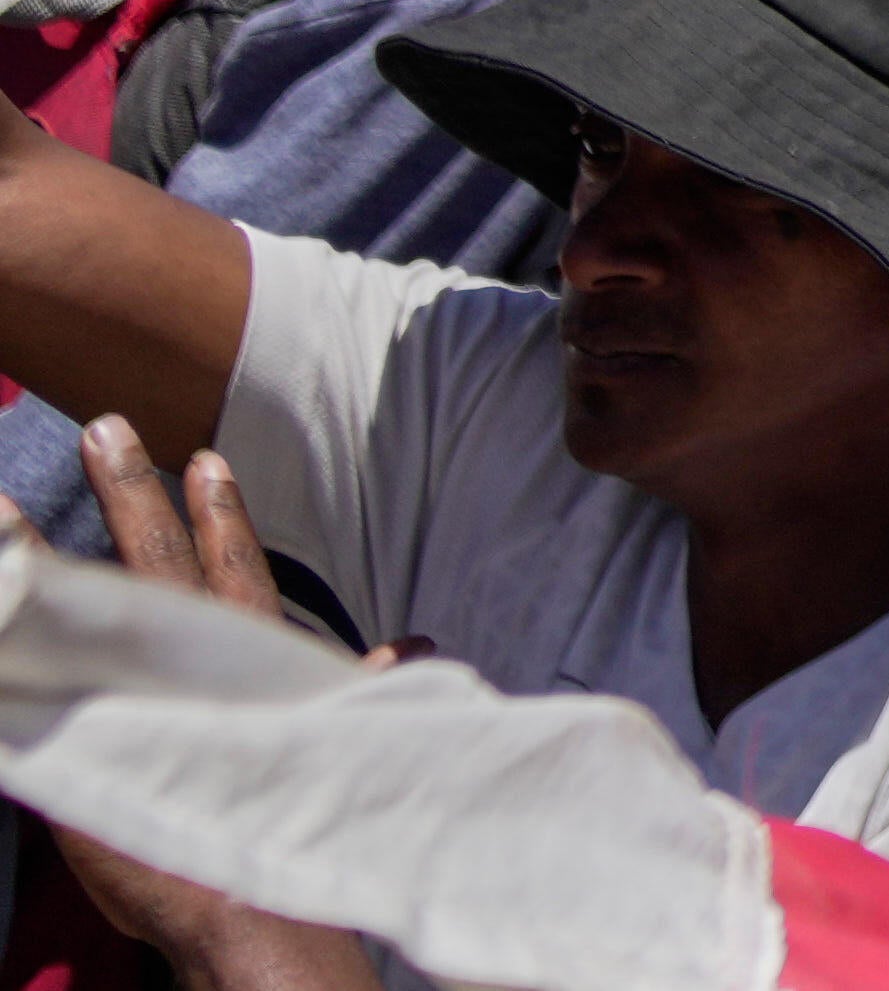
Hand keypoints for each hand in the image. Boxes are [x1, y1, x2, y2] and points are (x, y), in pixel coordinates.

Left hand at [52, 425, 376, 990]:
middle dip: (132, 494)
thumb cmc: (287, 831)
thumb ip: (344, 692)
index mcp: (248, 666)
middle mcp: (189, 668)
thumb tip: (405, 645)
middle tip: (104, 424)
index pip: (230, 572)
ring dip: (41, 551)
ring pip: (86, 604)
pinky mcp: (80, 742)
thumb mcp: (326, 745)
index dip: (219, 514)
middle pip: (158, 563)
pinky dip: (9, 631)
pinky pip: (33, 674)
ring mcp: (132, 702)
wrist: (242, 907)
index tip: (202, 459)